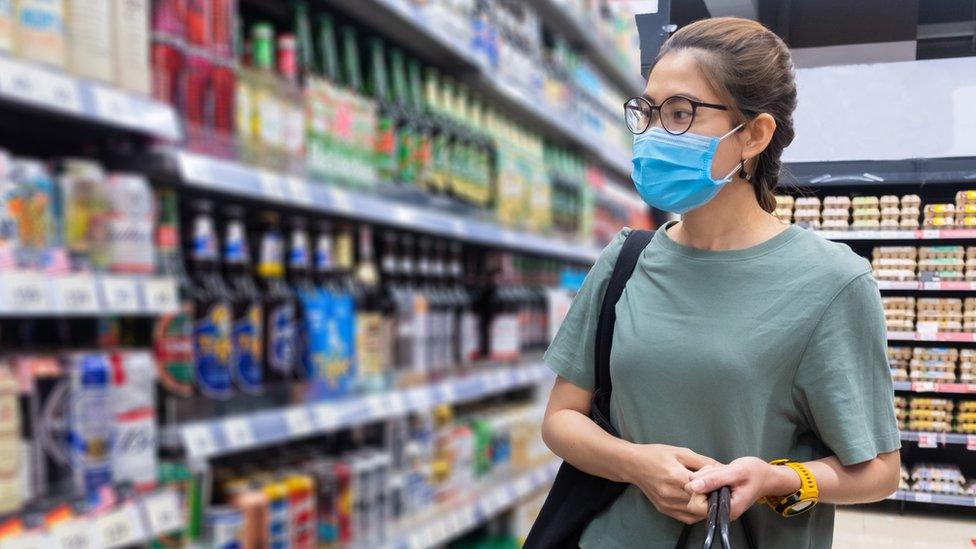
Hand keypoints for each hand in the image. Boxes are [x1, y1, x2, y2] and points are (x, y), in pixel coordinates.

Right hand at [623, 444, 719, 524]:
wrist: (633, 464)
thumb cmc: (656, 455)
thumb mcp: (681, 452)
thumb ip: (703, 461)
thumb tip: (723, 468)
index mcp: (675, 476)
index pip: (702, 489)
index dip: (714, 487)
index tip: (719, 482)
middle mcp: (670, 494)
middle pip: (700, 505)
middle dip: (711, 499)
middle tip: (715, 490)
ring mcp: (667, 504)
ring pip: (695, 514)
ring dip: (705, 507)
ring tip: (707, 495)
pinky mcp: (664, 510)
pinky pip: (687, 518)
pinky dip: (696, 512)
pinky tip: (697, 502)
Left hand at [684, 457, 800, 520]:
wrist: (765, 475)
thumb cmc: (756, 473)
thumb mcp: (737, 472)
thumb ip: (715, 479)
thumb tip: (693, 486)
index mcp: (727, 510)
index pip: (697, 505)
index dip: (699, 489)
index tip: (712, 478)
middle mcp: (719, 510)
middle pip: (694, 495)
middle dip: (702, 479)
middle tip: (719, 473)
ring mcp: (716, 503)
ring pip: (695, 487)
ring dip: (705, 475)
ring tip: (722, 473)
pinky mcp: (714, 495)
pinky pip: (700, 484)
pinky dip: (706, 475)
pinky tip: (719, 473)